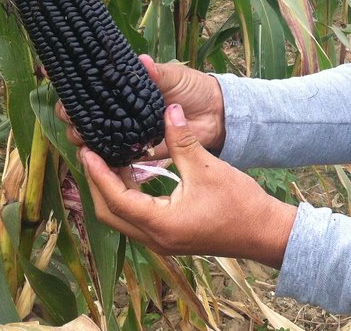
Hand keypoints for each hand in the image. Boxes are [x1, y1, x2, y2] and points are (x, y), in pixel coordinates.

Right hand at [56, 54, 226, 156]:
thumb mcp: (174, 76)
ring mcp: (125, 130)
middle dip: (73, 117)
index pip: (90, 88)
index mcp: (124, 87)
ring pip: (93, 136)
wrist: (215, 115)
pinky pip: (114, 155)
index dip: (74, 92)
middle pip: (84, 115)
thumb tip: (141, 60)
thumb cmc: (193, 88)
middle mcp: (120, 109)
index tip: (68, 94)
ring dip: (83, 137)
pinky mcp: (136, 150)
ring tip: (82, 137)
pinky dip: (102, 157)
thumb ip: (156, 73)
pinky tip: (94, 155)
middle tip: (74, 119)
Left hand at [80, 103, 297, 267]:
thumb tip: (168, 109)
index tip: (87, 151)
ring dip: (112, 191)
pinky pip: (137, 218)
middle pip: (110, 214)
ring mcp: (162, 241)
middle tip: (91, 154)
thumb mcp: (207, 167)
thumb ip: (182, 140)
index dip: (98, 174)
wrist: (263, 232)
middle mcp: (155, 238)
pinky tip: (134, 174)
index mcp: (161, 224)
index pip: (116, 199)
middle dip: (97, 184)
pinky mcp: (170, 237)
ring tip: (108, 159)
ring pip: (122, 218)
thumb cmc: (239, 203)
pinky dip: (128, 197)